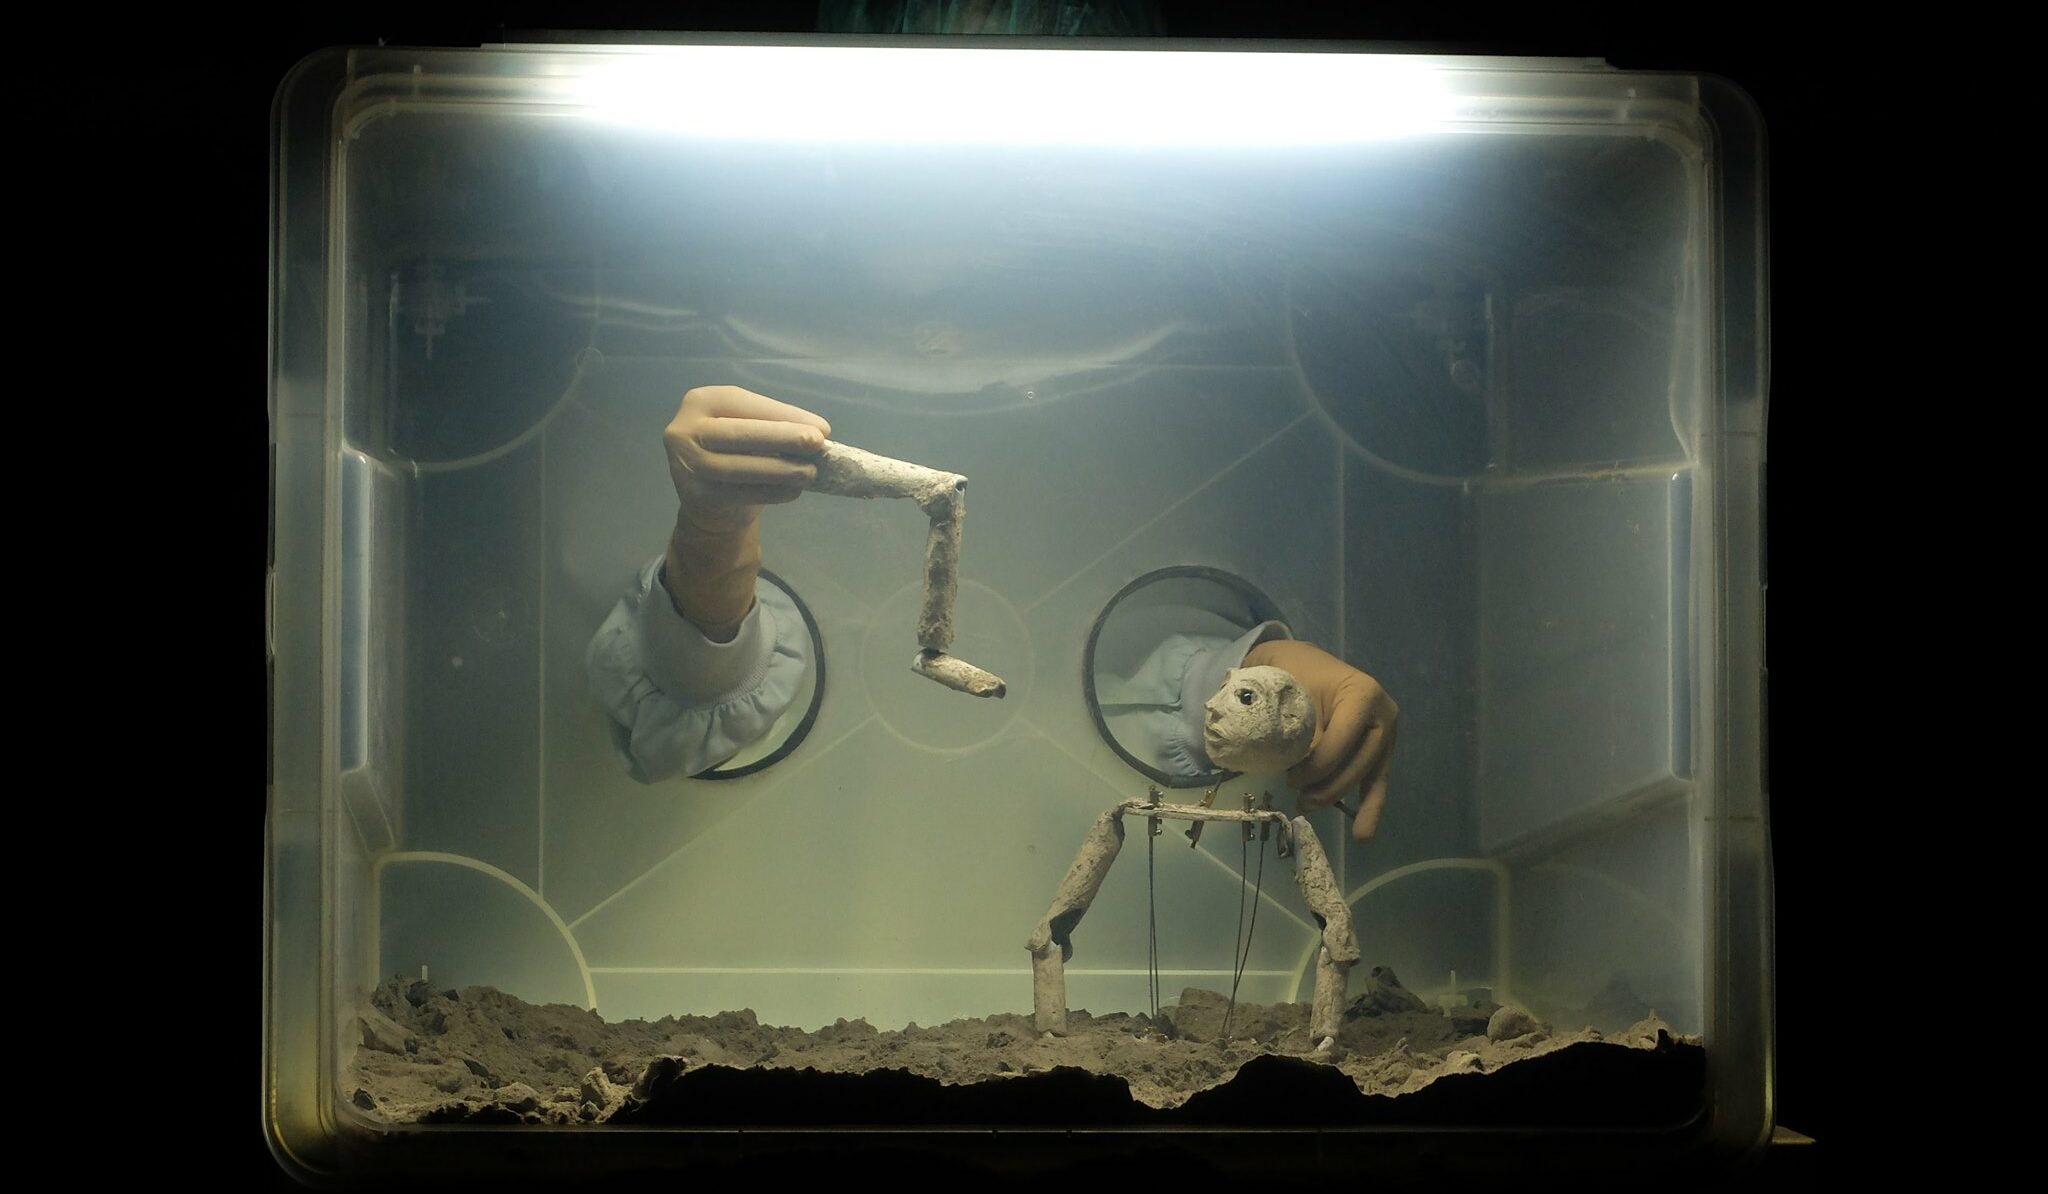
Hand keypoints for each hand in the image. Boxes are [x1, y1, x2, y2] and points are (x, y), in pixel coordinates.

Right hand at [660, 387, 830, 637]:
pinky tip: (793, 490)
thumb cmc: (734, 452)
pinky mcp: (696, 494)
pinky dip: (771, 492)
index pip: (745, 405)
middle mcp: (685, 429)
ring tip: (809, 472)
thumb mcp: (746, 428)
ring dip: (780, 470)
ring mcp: (687, 463)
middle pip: (740, 433)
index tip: (822, 428)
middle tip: (817, 444)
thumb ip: (772, 426)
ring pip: (739, 466)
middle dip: (783, 438)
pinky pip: (739, 493)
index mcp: (701, 401)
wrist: (706, 498)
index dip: (783, 416)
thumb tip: (817, 432)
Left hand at [1244, 638, 1398, 841]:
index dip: (1316, 766)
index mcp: (1363, 694)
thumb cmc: (1293, 674)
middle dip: (1326, 786)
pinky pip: (1376, 781)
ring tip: (1309, 808)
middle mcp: (1383, 714)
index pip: (1341, 741)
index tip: (1290, 777)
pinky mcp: (1381, 750)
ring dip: (1337, 797)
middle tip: (1296, 795)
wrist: (1301, 662)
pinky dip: (1370, 807)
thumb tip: (1295, 767)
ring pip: (1366, 776)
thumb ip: (1298, 730)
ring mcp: (1386, 733)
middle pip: (1358, 763)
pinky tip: (1363, 835)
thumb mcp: (1292, 694)